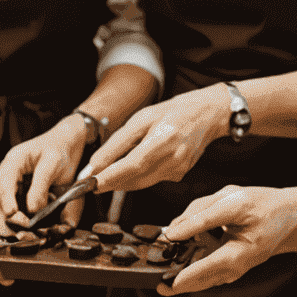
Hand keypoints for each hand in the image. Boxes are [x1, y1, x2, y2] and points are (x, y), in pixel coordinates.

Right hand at [0, 118, 90, 233]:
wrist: (65, 143)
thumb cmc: (58, 149)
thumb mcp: (52, 163)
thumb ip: (41, 185)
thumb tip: (32, 210)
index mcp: (12, 162)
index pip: (3, 184)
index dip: (7, 202)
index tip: (14, 215)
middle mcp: (7, 175)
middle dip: (2, 219)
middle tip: (17, 234)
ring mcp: (11, 185)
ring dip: (6, 224)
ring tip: (20, 238)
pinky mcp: (17, 195)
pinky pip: (10, 211)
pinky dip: (14, 223)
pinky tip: (24, 233)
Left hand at [80, 87, 230, 193]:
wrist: (206, 115)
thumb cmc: (171, 112)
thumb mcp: (141, 118)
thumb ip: (118, 142)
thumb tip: (96, 164)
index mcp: (163, 139)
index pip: (131, 165)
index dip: (110, 177)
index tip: (91, 183)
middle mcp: (173, 158)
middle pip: (135, 179)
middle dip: (111, 182)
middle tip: (92, 181)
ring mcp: (179, 169)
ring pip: (142, 183)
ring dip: (122, 181)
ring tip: (107, 173)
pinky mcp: (179, 175)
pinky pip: (151, 180)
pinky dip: (138, 176)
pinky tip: (134, 165)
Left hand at [157, 185, 296, 295]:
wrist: (289, 217)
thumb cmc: (263, 206)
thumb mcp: (232, 202)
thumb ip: (200, 216)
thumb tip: (172, 231)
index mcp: (236, 255)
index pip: (203, 271)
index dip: (180, 276)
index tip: (161, 281)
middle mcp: (233, 268)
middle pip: (198, 281)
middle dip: (175, 281)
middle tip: (157, 282)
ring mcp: (232, 269)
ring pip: (200, 277)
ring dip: (183, 272)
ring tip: (168, 264)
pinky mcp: (229, 265)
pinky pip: (206, 268)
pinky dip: (193, 262)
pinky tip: (184, 249)